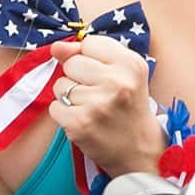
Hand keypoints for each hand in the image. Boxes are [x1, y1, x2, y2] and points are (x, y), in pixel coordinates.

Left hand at [49, 37, 163, 175]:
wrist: (140, 151)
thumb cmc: (126, 106)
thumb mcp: (120, 73)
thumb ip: (86, 53)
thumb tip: (56, 47)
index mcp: (131, 65)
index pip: (89, 43)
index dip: (90, 58)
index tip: (105, 74)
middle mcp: (117, 82)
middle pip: (71, 63)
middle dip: (78, 77)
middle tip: (99, 95)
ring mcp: (98, 104)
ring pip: (60, 85)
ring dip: (70, 96)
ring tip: (93, 108)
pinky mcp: (80, 123)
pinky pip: (54, 106)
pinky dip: (64, 114)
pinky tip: (84, 120)